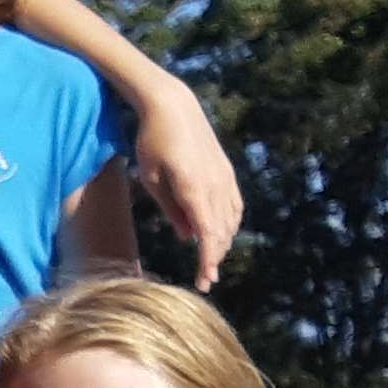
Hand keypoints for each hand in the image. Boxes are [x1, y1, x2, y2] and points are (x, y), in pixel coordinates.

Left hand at [130, 79, 241, 288]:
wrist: (174, 106)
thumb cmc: (152, 142)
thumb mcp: (152, 177)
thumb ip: (171, 209)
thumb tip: (189, 236)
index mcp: (194, 188)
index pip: (207, 234)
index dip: (207, 260)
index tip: (205, 281)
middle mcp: (215, 184)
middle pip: (221, 231)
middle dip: (214, 258)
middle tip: (205, 280)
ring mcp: (224, 177)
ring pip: (231, 220)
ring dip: (223, 242)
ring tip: (210, 260)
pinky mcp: (226, 171)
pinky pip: (234, 204)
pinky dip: (229, 223)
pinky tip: (221, 233)